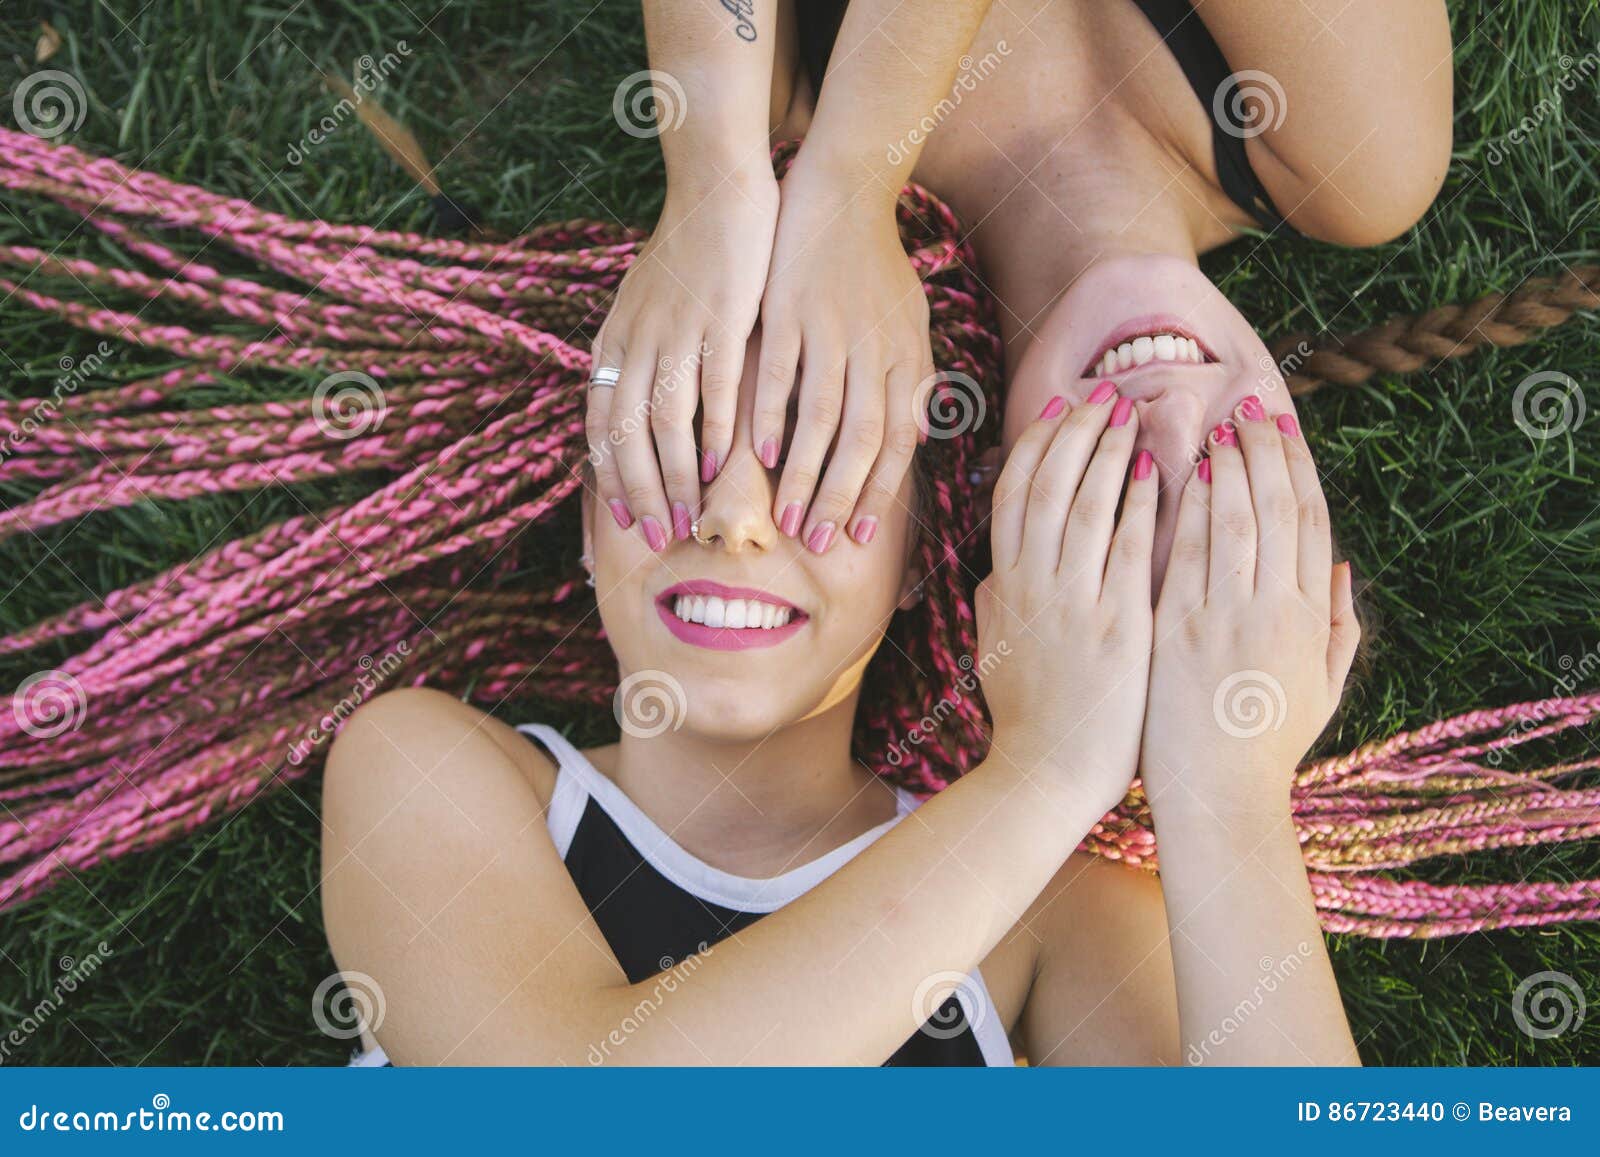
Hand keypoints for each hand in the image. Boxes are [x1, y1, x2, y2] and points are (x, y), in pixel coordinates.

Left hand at [588, 164, 779, 548]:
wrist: (716, 190)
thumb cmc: (688, 257)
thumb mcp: (646, 311)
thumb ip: (641, 362)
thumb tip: (641, 420)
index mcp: (613, 342)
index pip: (599, 425)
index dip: (608, 480)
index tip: (621, 524)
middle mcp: (634, 341)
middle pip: (626, 435)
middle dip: (640, 494)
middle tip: (658, 537)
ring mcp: (674, 329)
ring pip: (665, 421)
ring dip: (677, 476)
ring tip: (690, 516)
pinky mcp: (718, 317)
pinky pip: (712, 386)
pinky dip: (716, 432)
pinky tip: (727, 466)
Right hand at [753, 154, 931, 552]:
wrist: (845, 191)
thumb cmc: (875, 265)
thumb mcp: (909, 323)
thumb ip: (911, 380)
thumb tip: (915, 438)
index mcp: (906, 358)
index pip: (898, 441)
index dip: (880, 493)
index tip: (859, 537)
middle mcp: (876, 349)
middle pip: (862, 441)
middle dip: (839, 498)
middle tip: (814, 542)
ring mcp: (833, 329)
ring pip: (821, 417)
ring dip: (804, 475)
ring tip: (784, 516)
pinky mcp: (791, 308)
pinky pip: (780, 374)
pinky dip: (769, 418)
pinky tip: (758, 455)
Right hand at [977, 387, 1156, 817]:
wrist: (1045, 777)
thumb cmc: (1026, 720)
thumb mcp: (994, 652)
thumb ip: (997, 605)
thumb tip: (997, 571)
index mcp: (1005, 588)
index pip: (1014, 495)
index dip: (1037, 446)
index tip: (1061, 411)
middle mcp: (1033, 586)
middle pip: (1049, 486)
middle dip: (1076, 432)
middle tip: (1104, 394)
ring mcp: (1073, 605)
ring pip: (1085, 506)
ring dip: (1109, 452)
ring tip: (1134, 413)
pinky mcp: (1115, 628)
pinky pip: (1127, 551)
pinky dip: (1138, 506)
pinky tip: (1157, 473)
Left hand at [1141, 395, 1359, 824]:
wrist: (1220, 800)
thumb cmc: (1267, 748)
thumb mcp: (1323, 690)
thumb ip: (1340, 627)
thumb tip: (1343, 567)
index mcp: (1311, 620)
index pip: (1310, 524)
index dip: (1299, 471)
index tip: (1286, 430)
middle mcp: (1276, 610)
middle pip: (1277, 509)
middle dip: (1264, 451)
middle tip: (1250, 406)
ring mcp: (1228, 619)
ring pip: (1236, 521)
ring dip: (1229, 466)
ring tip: (1219, 424)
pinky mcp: (1181, 632)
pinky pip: (1188, 556)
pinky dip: (1191, 511)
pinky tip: (1184, 474)